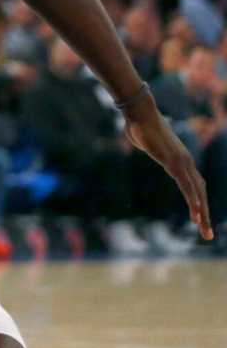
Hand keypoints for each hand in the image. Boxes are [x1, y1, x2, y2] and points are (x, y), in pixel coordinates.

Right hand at [124, 96, 213, 239]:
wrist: (139, 113)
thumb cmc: (139, 125)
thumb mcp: (145, 142)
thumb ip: (147, 146)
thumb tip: (140, 140)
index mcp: (180, 160)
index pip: (195, 186)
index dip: (198, 202)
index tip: (198, 218)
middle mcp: (186, 162)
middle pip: (200, 192)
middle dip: (205, 215)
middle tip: (207, 234)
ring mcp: (182, 162)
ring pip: (197, 192)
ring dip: (202, 213)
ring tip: (204, 230)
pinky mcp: (174, 162)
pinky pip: (187, 185)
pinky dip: (193, 199)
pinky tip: (197, 212)